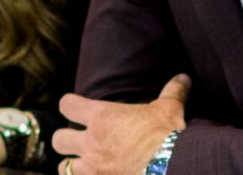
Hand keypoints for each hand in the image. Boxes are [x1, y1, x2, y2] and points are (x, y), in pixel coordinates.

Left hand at [50, 74, 189, 174]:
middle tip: (78, 141)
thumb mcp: (169, 109)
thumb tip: (184, 78)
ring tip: (83, 166)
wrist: (169, 166)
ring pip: (63, 167)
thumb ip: (172, 92)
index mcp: (102, 118)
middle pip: (58, 139)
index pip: (67, 105)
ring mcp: (92, 168)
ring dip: (71, 166)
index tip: (74, 107)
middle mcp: (91, 142)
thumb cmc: (166, 135)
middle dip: (65, 140)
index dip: (69, 105)